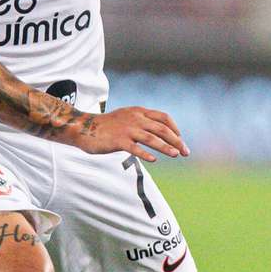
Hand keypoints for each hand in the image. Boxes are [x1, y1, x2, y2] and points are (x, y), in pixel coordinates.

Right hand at [66, 107, 189, 162]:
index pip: (164, 117)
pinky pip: (135, 148)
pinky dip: (146, 154)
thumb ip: (142, 121)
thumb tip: (158, 131)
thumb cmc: (108, 125)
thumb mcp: (127, 116)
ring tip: (176, 154)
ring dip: (166, 147)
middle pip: (162, 129)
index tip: (180, 138)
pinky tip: (154, 160)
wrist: (84, 127)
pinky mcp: (118, 140)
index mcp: (140, 111)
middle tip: (185, 151)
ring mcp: (127, 129)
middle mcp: (136, 118)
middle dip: (176, 140)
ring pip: (152, 138)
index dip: (174, 128)